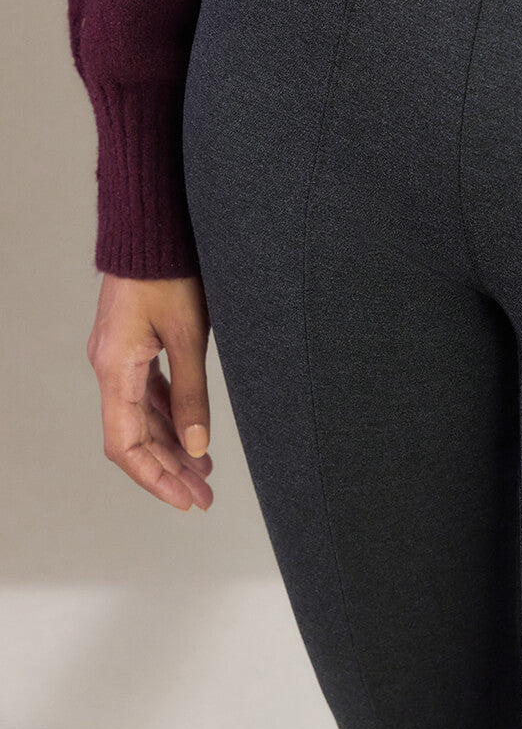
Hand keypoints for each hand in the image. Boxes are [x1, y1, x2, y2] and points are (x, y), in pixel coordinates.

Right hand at [87, 272, 213, 511]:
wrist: (151, 228)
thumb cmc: (168, 273)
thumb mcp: (189, 336)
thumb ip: (192, 392)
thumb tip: (198, 446)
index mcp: (115, 370)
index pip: (126, 445)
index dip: (155, 478)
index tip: (185, 500)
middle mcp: (109, 368)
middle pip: (135, 436)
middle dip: (169, 469)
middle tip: (204, 496)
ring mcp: (118, 356)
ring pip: (141, 416)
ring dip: (171, 444)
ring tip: (204, 471)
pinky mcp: (131, 344)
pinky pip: (146, 392)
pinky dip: (168, 414)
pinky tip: (191, 430)